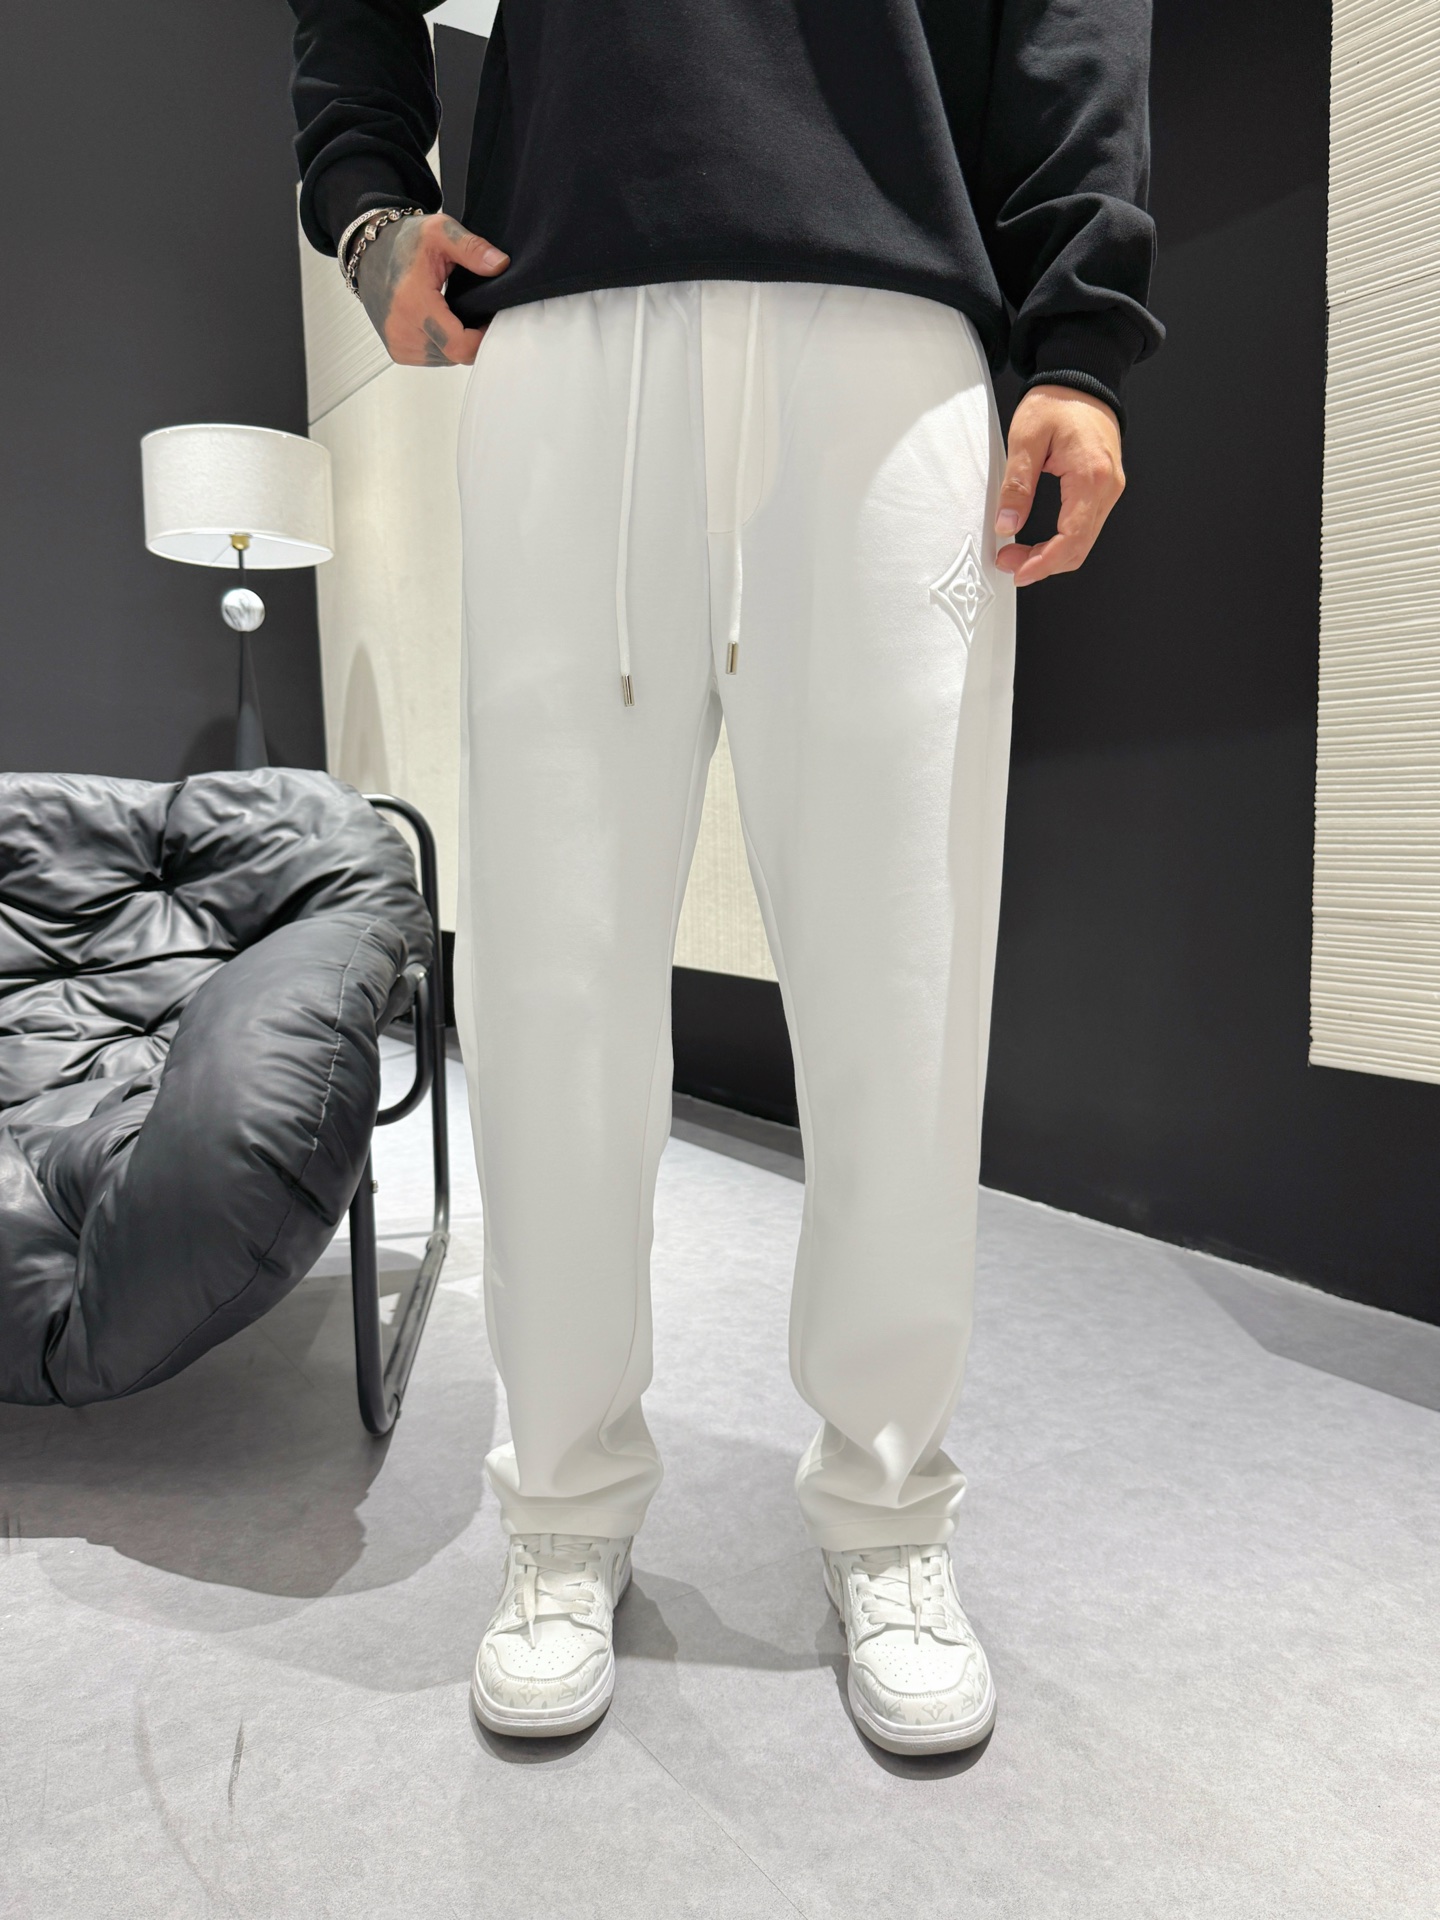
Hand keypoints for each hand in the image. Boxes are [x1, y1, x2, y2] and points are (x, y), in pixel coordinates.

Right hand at [355, 213, 507, 366]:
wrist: (370, 250)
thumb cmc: (403, 242)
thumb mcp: (440, 232)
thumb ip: (472, 248)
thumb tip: (499, 264)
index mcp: (414, 304)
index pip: (459, 346)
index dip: (482, 337)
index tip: (489, 318)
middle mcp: (402, 330)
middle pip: (456, 354)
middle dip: (471, 336)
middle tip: (473, 308)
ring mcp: (399, 344)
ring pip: (446, 359)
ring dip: (456, 340)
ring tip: (453, 311)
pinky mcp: (398, 351)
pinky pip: (433, 357)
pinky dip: (442, 344)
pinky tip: (439, 320)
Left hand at [994, 386, 1124, 586]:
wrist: (1083, 380)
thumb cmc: (1058, 402)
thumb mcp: (1026, 437)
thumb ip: (1017, 483)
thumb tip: (1008, 523)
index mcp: (1091, 476)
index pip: (1072, 539)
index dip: (1045, 563)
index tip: (1019, 572)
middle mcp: (1108, 487)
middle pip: (1080, 548)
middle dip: (1044, 564)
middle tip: (1009, 561)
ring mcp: (1110, 489)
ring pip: (1084, 542)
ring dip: (1052, 555)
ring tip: (1018, 552)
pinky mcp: (1105, 489)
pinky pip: (1086, 527)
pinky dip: (1063, 542)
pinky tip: (1039, 541)